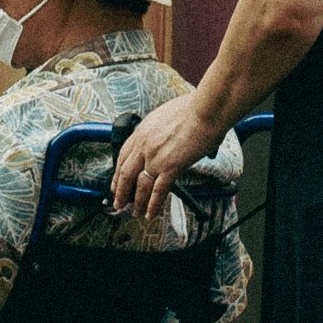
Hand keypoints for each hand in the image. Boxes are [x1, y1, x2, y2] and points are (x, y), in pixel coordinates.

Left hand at [113, 93, 224, 227]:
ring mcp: (156, 157)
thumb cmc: (192, 109)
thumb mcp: (164, 115)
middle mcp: (144, 145)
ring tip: (135, 213)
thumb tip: (163, 138)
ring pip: (140, 186)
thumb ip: (158, 130)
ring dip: (136, 202)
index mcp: (142, 131)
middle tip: (119, 203)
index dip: (117, 173)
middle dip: (121, 192)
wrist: (206, 110)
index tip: (117, 183)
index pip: (122, 156)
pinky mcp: (171, 167)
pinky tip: (151, 213)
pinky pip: (158, 191)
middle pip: (126, 173)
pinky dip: (153, 205)